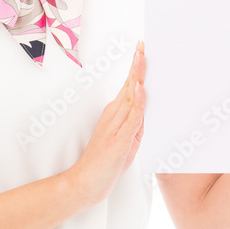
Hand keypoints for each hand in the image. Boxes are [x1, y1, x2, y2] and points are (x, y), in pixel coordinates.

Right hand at [66, 39, 146, 207]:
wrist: (84, 184)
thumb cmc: (104, 164)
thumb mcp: (126, 142)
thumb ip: (135, 127)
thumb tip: (145, 114)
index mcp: (115, 115)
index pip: (128, 87)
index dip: (136, 68)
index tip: (141, 50)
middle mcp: (113, 116)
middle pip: (129, 85)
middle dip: (137, 64)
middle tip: (143, 44)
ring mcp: (114, 127)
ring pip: (130, 97)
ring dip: (137, 76)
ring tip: (142, 57)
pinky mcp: (118, 140)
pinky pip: (131, 119)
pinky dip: (137, 103)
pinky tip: (140, 89)